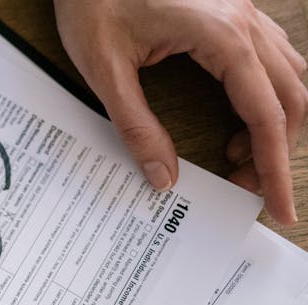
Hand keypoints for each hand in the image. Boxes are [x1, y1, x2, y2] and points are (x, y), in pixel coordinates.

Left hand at [54, 0, 305, 224]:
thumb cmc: (92, 1)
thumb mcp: (103, 69)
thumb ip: (134, 125)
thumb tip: (162, 177)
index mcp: (221, 36)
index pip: (266, 115)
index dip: (275, 168)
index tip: (279, 208)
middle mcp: (244, 21)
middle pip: (291, 98)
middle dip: (276, 151)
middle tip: (246, 189)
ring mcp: (242, 11)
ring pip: (288, 76)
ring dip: (273, 122)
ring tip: (235, 156)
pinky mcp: (231, 11)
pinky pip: (270, 57)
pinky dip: (265, 94)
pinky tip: (237, 116)